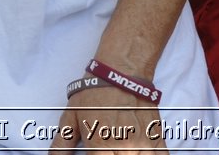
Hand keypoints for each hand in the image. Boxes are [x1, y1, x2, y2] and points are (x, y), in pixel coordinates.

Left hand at [49, 87, 165, 153]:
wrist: (121, 71)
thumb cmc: (93, 93)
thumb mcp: (71, 117)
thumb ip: (62, 144)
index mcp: (100, 147)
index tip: (95, 154)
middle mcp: (123, 149)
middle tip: (108, 151)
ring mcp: (142, 144)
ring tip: (123, 151)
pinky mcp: (156, 136)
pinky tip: (143, 153)